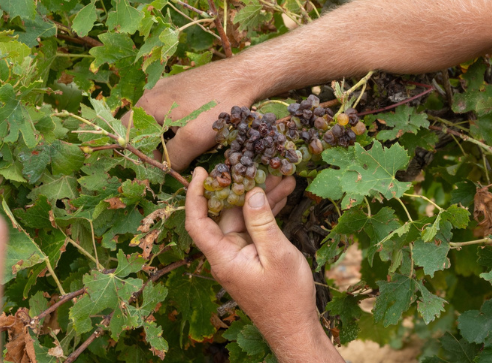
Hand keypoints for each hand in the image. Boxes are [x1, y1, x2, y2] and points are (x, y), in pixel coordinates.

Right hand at [127, 61, 257, 169]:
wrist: (244, 76)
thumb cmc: (217, 106)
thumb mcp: (193, 139)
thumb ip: (173, 157)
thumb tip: (167, 166)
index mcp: (147, 105)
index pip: (129, 134)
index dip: (142, 152)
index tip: (161, 164)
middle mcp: (153, 93)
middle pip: (147, 127)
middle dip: (161, 144)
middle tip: (181, 156)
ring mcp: (169, 87)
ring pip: (163, 119)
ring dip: (175, 134)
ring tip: (195, 143)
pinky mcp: (186, 86)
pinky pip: (177, 110)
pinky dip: (185, 122)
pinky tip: (203, 127)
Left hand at [185, 168, 342, 361]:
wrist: (295, 326)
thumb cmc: (285, 297)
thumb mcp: (277, 256)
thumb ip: (262, 223)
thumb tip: (252, 192)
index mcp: (223, 257)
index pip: (197, 221)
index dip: (195, 194)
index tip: (203, 171)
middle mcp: (227, 253)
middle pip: (226, 212)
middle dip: (243, 187)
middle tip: (260, 165)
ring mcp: (241, 254)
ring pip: (245, 216)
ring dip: (262, 197)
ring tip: (283, 177)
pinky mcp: (254, 255)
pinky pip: (257, 227)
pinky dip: (269, 211)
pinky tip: (284, 195)